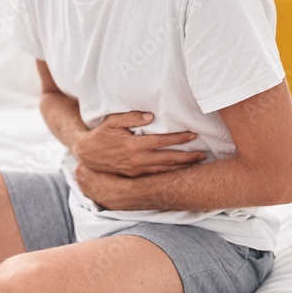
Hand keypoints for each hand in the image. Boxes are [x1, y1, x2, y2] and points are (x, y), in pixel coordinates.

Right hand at [71, 111, 205, 176]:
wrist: (87, 154)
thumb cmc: (101, 133)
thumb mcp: (112, 121)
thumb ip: (131, 117)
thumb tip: (151, 116)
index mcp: (133, 145)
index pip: (161, 142)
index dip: (178, 139)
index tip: (192, 135)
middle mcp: (136, 160)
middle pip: (167, 159)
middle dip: (187, 157)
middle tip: (203, 154)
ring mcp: (136, 170)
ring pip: (164, 171)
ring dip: (182, 167)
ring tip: (197, 163)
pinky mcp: (135, 176)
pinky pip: (156, 176)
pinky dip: (170, 174)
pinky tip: (180, 171)